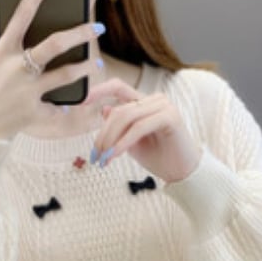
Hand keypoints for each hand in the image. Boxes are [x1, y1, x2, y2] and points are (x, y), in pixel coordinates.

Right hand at [0, 0, 103, 140]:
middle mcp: (17, 68)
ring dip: (85, 67)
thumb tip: (27, 41)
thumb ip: (9, 53)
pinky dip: (69, 108)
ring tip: (96, 63)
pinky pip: (59, 108)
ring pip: (66, 74)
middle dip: (80, 33)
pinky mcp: (34, 112)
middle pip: (55, 44)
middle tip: (97, 28)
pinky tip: (81, 106)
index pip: (22, 13)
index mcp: (3, 52)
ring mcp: (27, 91)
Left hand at [83, 78, 201, 182]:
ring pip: (126, 116)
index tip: (78, 101)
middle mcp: (155, 99)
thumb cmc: (159, 158)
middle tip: (95, 155)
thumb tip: (103, 110)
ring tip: (103, 159)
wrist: (183, 173)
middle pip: (118, 109)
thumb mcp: (131, 142)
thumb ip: (118, 127)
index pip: (118, 87)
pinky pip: (138, 127)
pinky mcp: (170, 117)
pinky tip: (115, 155)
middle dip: (102, 134)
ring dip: (110, 140)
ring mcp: (164, 106)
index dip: (98, 91)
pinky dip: (123, 142)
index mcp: (144, 102)